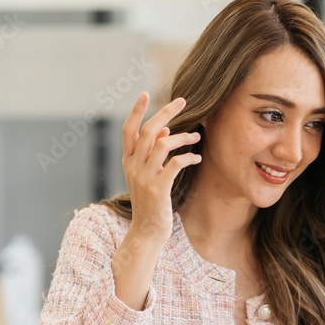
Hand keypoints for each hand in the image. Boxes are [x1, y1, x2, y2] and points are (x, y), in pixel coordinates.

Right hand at [121, 92, 201, 242]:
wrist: (148, 231)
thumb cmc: (152, 202)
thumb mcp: (148, 175)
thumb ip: (152, 153)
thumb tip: (162, 128)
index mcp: (128, 161)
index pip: (128, 130)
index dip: (135, 111)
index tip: (145, 94)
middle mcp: (133, 166)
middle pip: (147, 130)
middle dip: (165, 112)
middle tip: (182, 101)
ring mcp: (144, 178)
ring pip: (162, 144)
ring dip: (183, 137)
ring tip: (197, 136)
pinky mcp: (158, 189)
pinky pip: (174, 164)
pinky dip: (188, 157)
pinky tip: (197, 158)